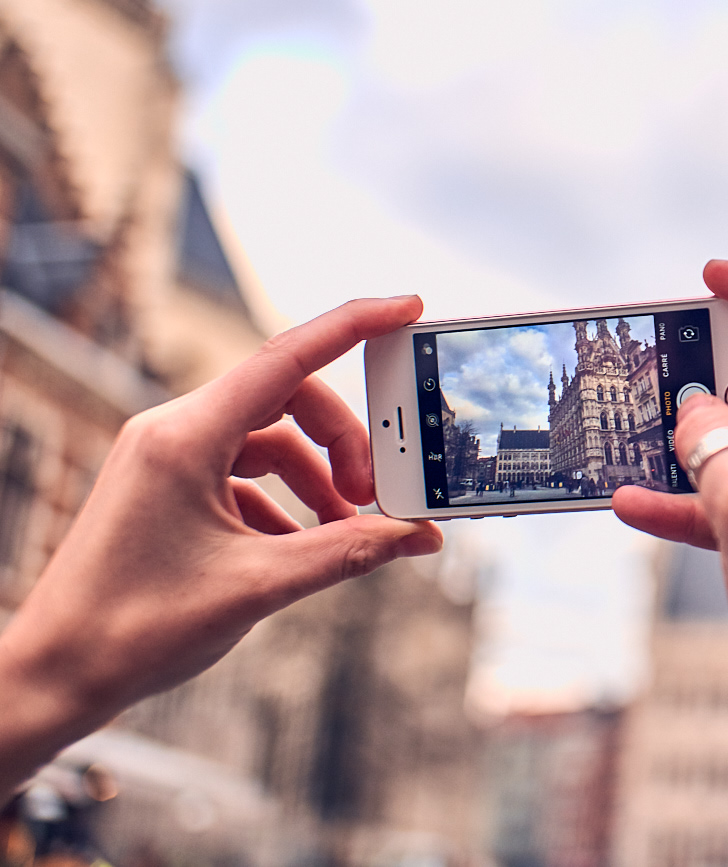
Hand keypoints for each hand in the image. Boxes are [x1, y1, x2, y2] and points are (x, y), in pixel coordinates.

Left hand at [0, 296, 441, 792]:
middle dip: (342, 443)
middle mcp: (172, 431)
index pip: (289, 357)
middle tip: (375, 498)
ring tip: (346, 532)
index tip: (409, 308)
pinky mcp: (165, 485)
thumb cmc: (134, 630)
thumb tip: (418, 536)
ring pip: (270, 439)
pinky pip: (243, 471)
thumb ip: (349, 552)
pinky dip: (284, 502)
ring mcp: (165, 457)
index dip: (356, 325)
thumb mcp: (261, 586)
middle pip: (289, 400)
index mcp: (186, 436)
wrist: (53, 675)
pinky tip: (300, 550)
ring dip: (317, 480)